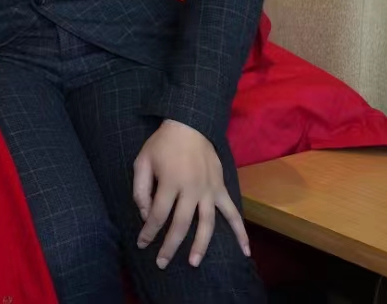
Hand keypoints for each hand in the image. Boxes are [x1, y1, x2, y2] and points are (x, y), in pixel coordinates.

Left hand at [132, 119, 250, 269]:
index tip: (142, 244)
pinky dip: (241, 232)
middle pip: (180, 225)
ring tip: (194, 263)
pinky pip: (233, 213)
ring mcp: (209, 190)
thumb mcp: (142, 161)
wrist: (189, 124)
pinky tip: (245, 250)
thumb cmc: (162, 144)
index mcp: (169, 182)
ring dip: (200, 245)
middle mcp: (191, 189)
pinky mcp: (221, 189)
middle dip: (169, 246)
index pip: (158, 215)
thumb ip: (141, 189)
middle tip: (162, 263)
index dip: (149, 232)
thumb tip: (146, 215)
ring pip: (206, 224)